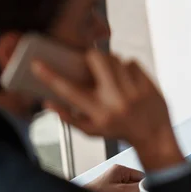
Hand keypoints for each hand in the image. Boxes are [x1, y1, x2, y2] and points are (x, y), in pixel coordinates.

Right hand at [32, 50, 184, 170]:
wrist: (153, 135)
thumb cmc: (119, 132)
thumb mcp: (91, 131)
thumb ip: (69, 118)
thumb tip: (48, 102)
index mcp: (98, 113)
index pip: (69, 91)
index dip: (49, 76)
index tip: (37, 64)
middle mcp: (116, 100)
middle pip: (96, 60)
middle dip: (90, 56)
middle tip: (90, 61)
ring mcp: (134, 91)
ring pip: (115, 58)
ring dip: (110, 61)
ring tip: (110, 72)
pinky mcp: (148, 84)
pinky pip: (132, 62)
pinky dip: (127, 66)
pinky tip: (127, 77)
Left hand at [85, 164, 143, 191]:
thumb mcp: (121, 191)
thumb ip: (136, 187)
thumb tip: (148, 186)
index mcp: (121, 169)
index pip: (140, 175)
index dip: (144, 185)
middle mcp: (119, 172)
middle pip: (136, 181)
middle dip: (136, 191)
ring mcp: (116, 179)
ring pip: (131, 187)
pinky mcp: (114, 186)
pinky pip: (126, 190)